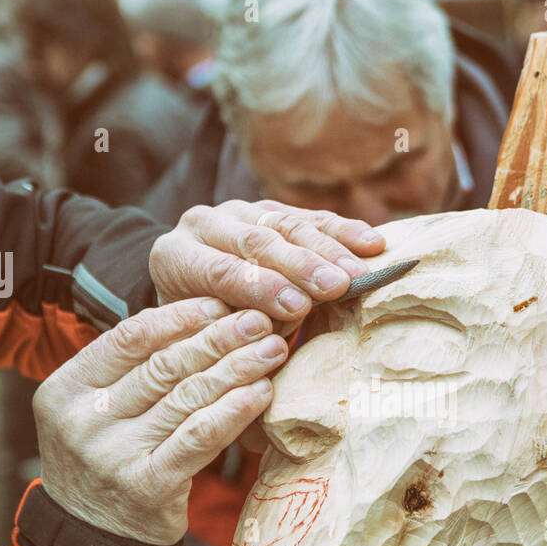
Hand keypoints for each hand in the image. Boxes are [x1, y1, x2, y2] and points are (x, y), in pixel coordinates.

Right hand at [35, 299, 287, 544]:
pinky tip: (262, 392)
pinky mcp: (149, 486)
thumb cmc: (107, 460)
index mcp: (64, 390)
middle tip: (259, 320)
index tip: (220, 303)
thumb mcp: (95, 411)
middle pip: (164, 365)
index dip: (179, 317)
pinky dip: (235, 410)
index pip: (128, 338)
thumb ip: (130, 371)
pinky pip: (200, 437)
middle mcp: (83, 421)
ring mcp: (114, 455)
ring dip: (237, 369)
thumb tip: (201, 315)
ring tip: (271, 350)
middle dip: (219, 338)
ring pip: (188, 397)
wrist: (93, 541)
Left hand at [149, 199, 386, 323]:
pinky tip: (371, 242)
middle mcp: (203, 225)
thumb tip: (278, 338)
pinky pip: (308, 216)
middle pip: (258, 240)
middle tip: (338, 285)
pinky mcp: (268, 207)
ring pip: (286, 223)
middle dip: (302, 265)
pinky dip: (342, 230)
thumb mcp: (206, 336)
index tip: (299, 307)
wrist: (188, 291)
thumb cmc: (201, 328)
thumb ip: (237, 331)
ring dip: (329, 248)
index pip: (222, 269)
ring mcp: (237, 210)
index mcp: (175, 258)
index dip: (262, 287)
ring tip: (361, 270)